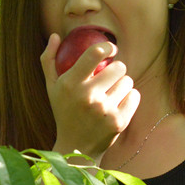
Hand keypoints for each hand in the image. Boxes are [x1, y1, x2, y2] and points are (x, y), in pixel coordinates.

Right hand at [41, 33, 139, 160]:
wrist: (75, 149)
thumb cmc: (63, 112)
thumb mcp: (51, 88)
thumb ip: (49, 60)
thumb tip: (55, 35)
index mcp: (70, 84)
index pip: (95, 53)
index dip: (107, 47)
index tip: (111, 49)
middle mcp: (87, 97)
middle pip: (118, 67)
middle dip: (117, 69)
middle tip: (109, 78)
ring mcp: (104, 110)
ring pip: (128, 81)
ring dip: (123, 84)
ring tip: (111, 94)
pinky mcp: (118, 122)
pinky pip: (135, 96)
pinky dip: (130, 98)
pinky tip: (119, 104)